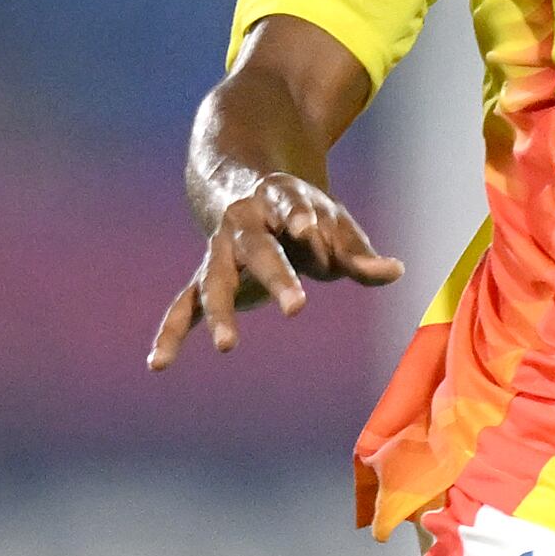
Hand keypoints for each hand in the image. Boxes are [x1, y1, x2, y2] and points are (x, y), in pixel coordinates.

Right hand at [145, 167, 399, 367]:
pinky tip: (158, 364)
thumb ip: (359, 254)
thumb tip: (396, 271)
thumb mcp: (334, 225)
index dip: (296, 215)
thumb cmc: (300, 216)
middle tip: (297, 307)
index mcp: (276, 200)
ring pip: (215, 281)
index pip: (288, 206)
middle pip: (257, 249)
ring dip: (220, 313)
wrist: (243, 191)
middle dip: (276, 276)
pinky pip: (184, 308)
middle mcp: (241, 224)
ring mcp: (219, 253)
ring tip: (227, 346)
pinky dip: (171, 334)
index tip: (304, 226)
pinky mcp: (206, 280)